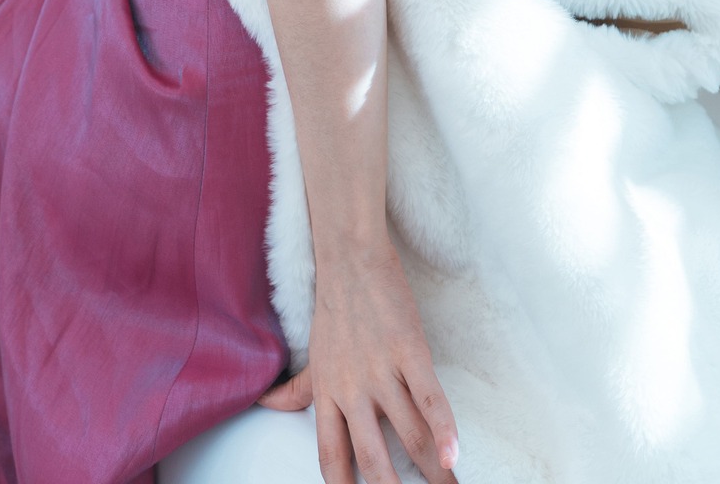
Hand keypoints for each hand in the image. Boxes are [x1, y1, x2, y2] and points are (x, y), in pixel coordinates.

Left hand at [256, 236, 458, 483]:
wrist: (351, 258)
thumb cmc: (333, 308)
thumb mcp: (312, 355)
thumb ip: (295, 389)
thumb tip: (265, 406)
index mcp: (327, 395)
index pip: (332, 459)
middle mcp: (351, 390)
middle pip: (373, 460)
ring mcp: (381, 371)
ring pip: (409, 435)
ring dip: (433, 471)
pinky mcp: (409, 349)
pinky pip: (429, 398)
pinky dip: (444, 430)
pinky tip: (454, 456)